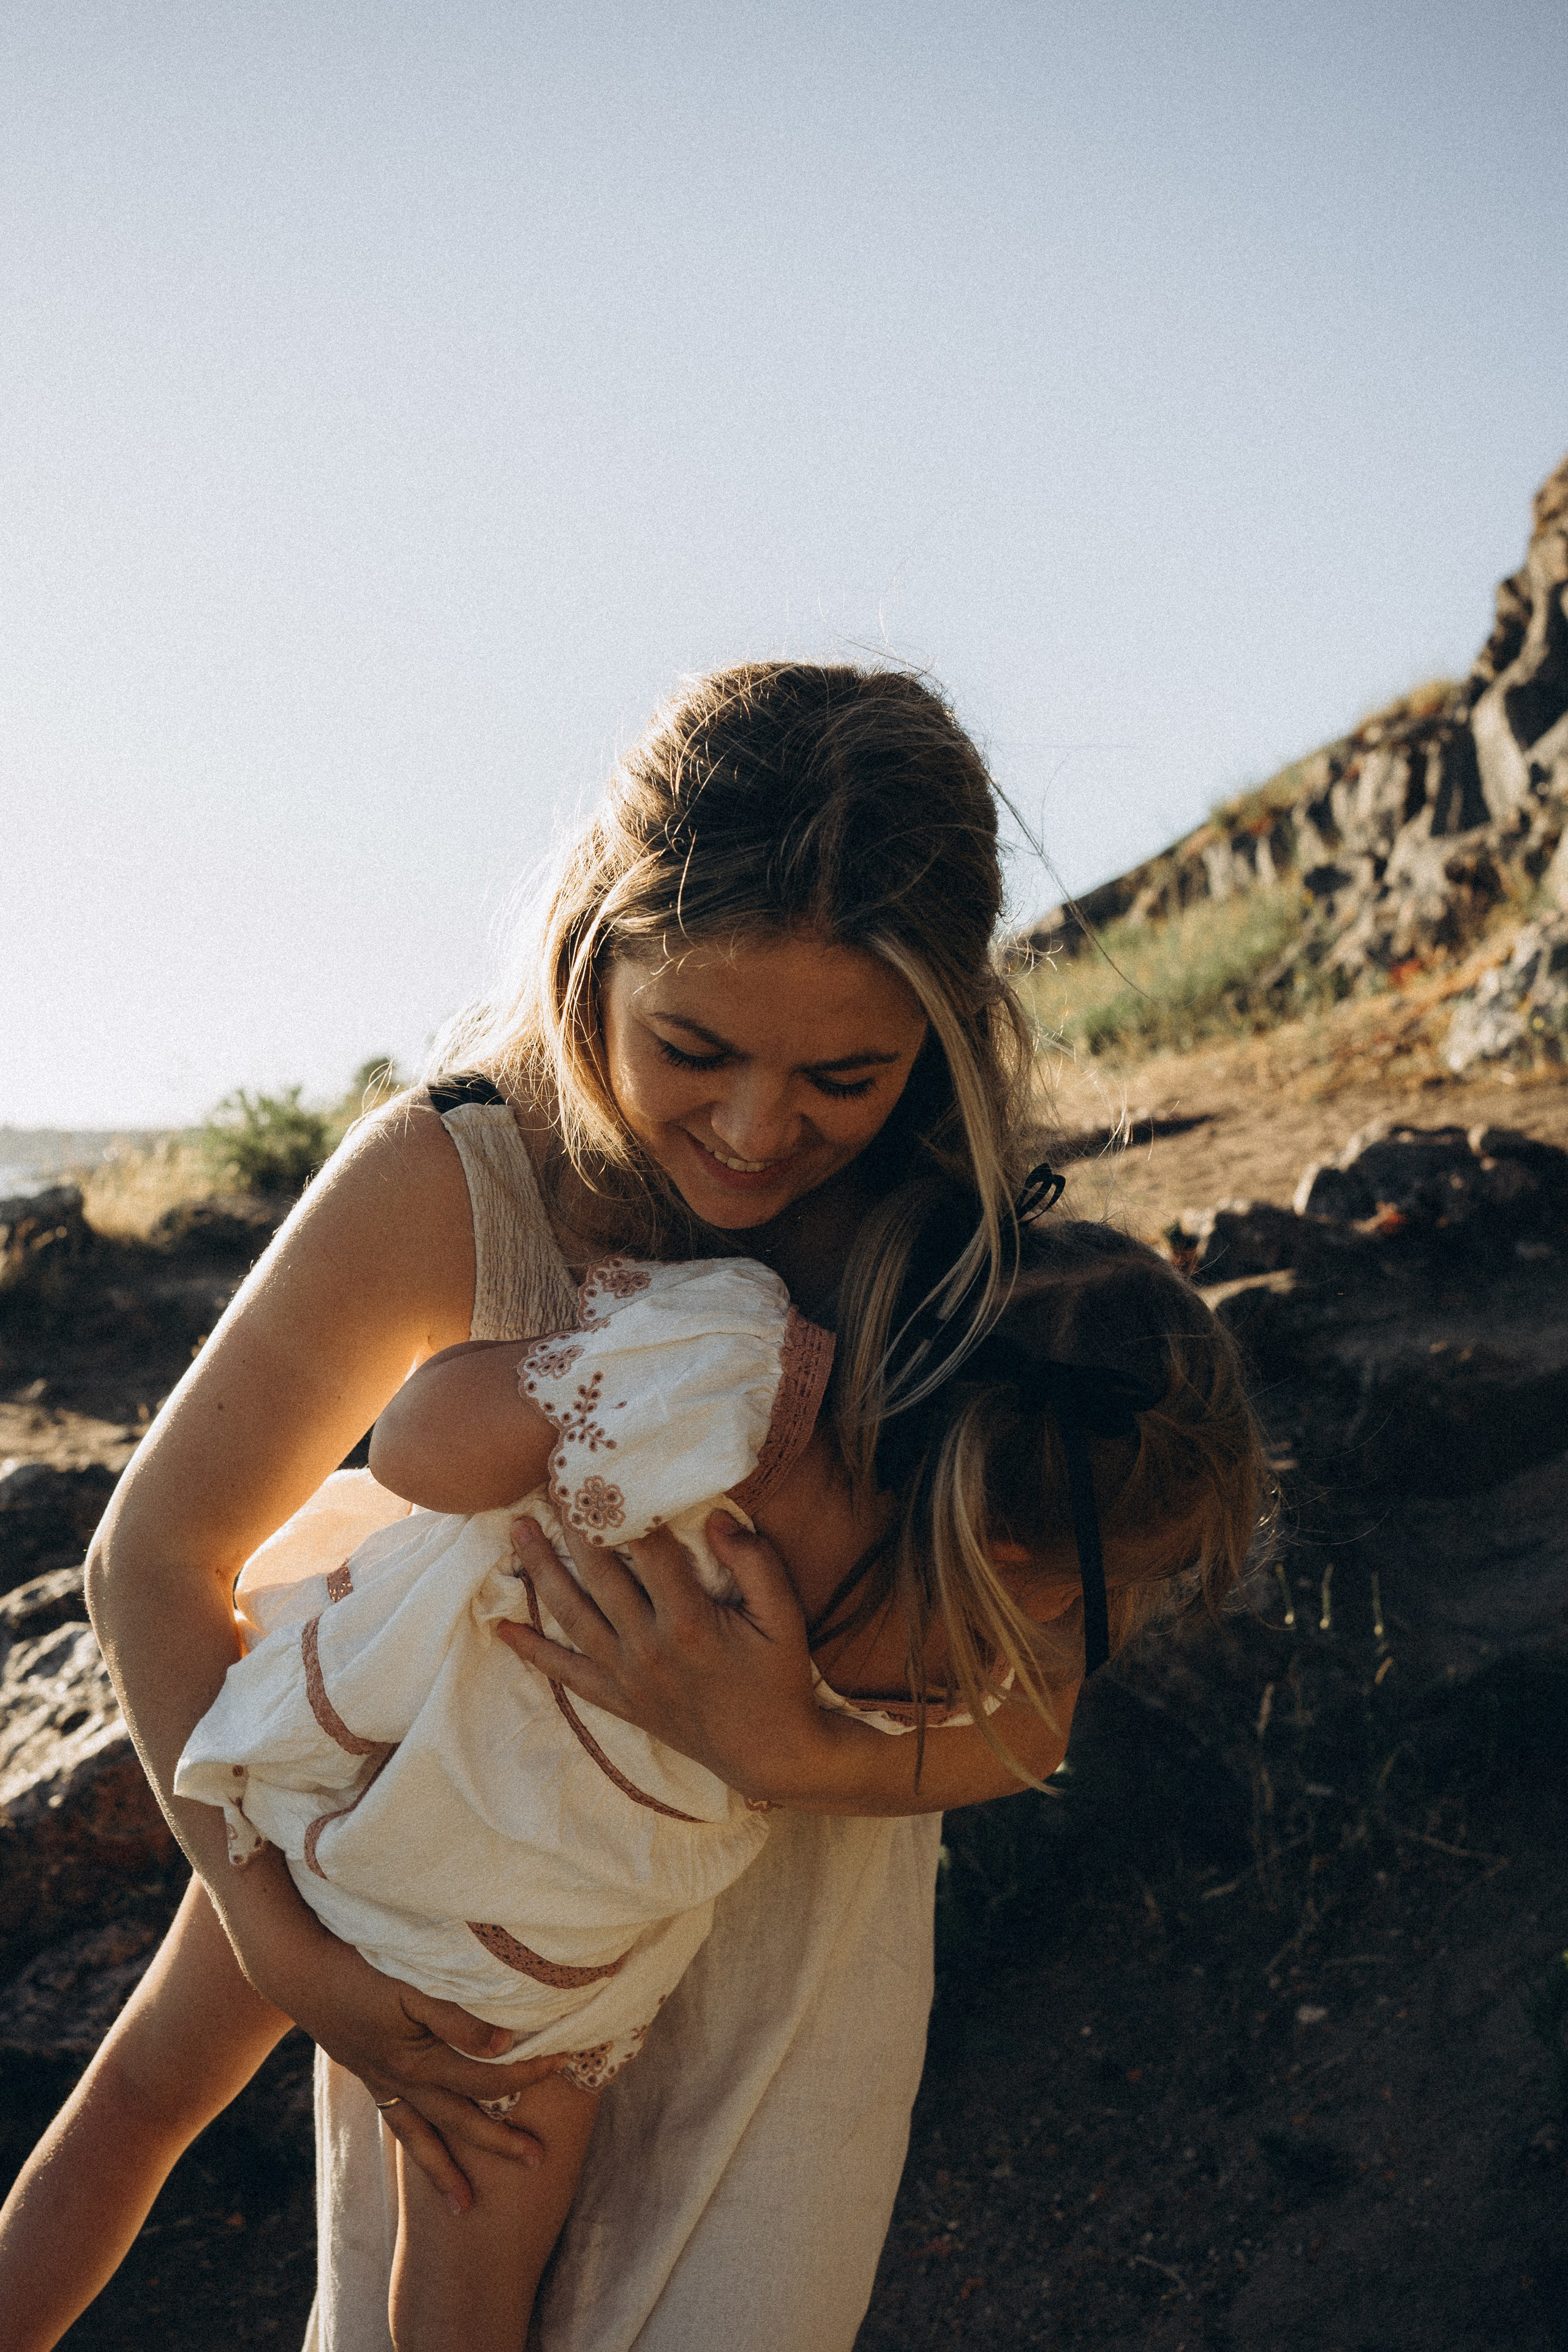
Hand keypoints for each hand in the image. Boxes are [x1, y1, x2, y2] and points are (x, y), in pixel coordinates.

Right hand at [217, 1850, 567, 2210]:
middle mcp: (401, 2082)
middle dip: (499, 2144)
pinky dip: (414, 2141)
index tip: (565, 2063)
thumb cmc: (358, 1968)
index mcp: (418, 2061)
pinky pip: (396, 2122)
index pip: (487, 2077)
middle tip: (539, 2163)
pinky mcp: (366, 2073)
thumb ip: (456, 2018)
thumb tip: (504, 2043)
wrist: (297, 1970)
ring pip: (421, 2137)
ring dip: (445, 2171)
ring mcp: (380, 2082)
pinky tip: (423, 2149)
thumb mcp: (410, 1986)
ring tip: (465, 2208)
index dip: (528, 2071)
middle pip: (461, 2121)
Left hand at [496, 1513, 829, 1802]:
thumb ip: (755, 1562)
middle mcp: (648, 1647)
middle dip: (573, 1526)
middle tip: (550, 1483)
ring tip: (517, 1531)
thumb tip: (716, 1516)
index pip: (648, 1550)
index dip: (625, 1507)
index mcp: (689, 1621)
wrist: (769, 1752)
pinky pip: (566, 1674)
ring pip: (572, 1615)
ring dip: (540, 1571)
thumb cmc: (778, 1677)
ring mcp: (627, 1676)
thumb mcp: (783, 1616)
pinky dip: (533, 1653)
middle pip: (599, 1574)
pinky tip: (503, 1630)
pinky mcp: (618, 1700)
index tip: (603, 1470)